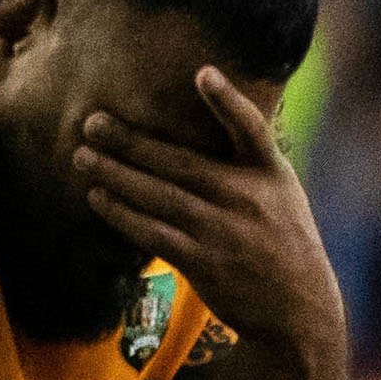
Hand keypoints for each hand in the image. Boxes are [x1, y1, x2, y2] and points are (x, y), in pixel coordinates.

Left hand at [74, 64, 342, 354]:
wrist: (298, 307)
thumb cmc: (281, 238)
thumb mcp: (281, 191)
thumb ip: (248, 158)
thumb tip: (212, 112)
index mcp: (271, 173)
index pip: (251, 130)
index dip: (228, 101)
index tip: (203, 72)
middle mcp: (247, 198)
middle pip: (180, 162)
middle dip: (131, 142)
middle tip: (92, 122)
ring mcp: (223, 231)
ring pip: (158, 196)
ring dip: (115, 175)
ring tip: (82, 156)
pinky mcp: (203, 262)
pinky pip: (152, 232)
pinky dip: (121, 214)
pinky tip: (98, 197)